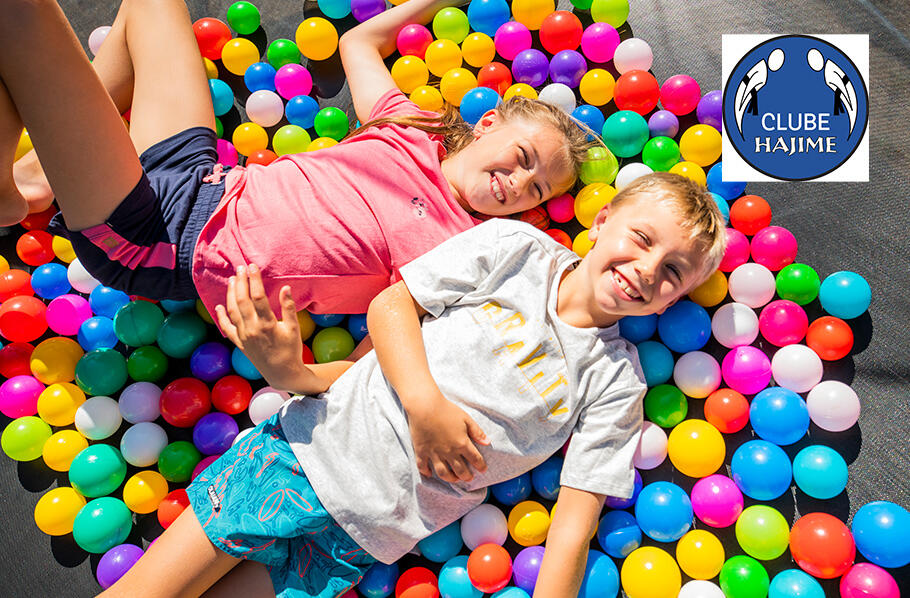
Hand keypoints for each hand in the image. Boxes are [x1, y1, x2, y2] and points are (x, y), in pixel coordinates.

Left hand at [215, 264, 304, 390]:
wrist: (282, 373)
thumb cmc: (291, 349)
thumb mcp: (294, 328)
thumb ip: (289, 307)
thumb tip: (286, 288)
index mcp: (267, 324)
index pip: (258, 297)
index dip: (254, 280)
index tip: (253, 267)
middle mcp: (252, 329)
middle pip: (242, 300)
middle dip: (240, 282)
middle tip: (240, 267)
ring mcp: (243, 336)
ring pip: (232, 311)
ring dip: (231, 294)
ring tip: (232, 279)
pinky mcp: (239, 343)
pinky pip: (227, 328)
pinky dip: (221, 317)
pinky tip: (219, 306)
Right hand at [407, 394, 489, 482]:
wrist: (425, 406)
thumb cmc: (447, 410)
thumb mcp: (466, 418)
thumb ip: (477, 432)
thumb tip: (488, 442)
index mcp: (462, 443)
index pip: (475, 459)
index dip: (481, 466)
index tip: (483, 469)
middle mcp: (449, 452)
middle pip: (460, 470)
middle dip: (467, 476)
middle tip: (469, 478)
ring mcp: (434, 453)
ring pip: (443, 473)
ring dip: (451, 479)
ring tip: (455, 479)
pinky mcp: (421, 451)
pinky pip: (423, 467)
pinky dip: (426, 472)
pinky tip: (430, 474)